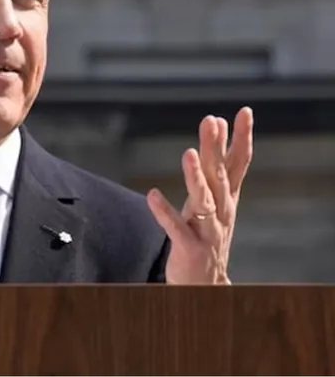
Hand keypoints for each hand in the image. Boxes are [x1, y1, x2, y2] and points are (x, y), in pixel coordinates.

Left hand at [146, 107, 253, 284]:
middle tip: (211, 120)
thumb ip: (214, 169)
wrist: (205, 284)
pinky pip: (176, 227)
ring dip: (195, 176)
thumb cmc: (205, 234)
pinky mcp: (189, 247)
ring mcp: (207, 230)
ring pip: (203, 200)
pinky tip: (152, 195)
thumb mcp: (213, 200)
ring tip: (188, 153)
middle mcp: (222, 211)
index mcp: (227, 198)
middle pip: (219, 175)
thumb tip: (214, 130)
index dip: (242, 138)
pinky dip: (164, 211)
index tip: (243, 111)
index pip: (239, 163)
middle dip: (215, 148)